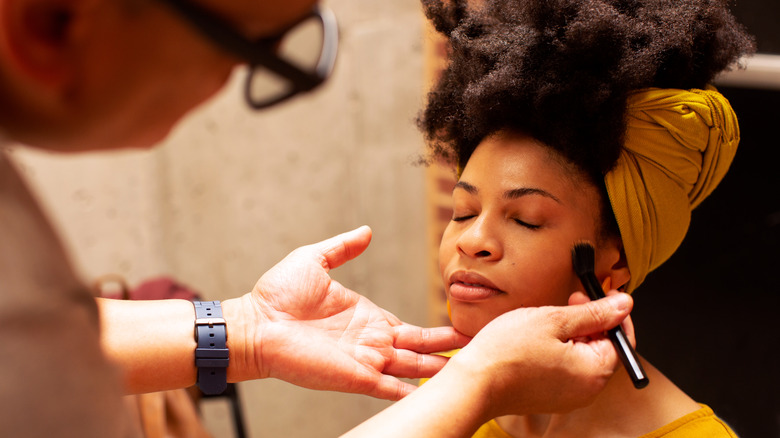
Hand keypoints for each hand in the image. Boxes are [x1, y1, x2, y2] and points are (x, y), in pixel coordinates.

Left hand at [223, 226, 468, 399]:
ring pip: (413, 368)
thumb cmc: (277, 294)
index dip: (437, 330)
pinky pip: (390, 389)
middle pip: (420, 348)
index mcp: (367, 317)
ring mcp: (365, 360)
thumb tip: (366, 230)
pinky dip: (412, 394)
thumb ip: (343, 248)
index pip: (410, 327)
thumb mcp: (314, 260)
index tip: (463, 328)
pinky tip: (436, 397)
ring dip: (439, 370)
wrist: (254, 322)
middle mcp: (371, 341)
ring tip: (471, 372)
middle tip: (482, 348)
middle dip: (449, 349)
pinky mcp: (354, 377)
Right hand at [448, 293, 633, 418]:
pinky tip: (539, 338)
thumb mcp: (554, 320)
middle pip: (602, 348)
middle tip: (570, 300)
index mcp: (594, 372)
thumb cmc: (507, 352)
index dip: (613, 312)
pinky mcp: (550, 397)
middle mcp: (586, 390)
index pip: (621, 338)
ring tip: (549, 318)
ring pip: (582, 357)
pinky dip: (559, 350)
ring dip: (573, 334)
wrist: (474, 383)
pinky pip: (566, 369)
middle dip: (590, 321)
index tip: (601, 293)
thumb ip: (593, 313)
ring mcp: (568, 397)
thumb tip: (624, 305)